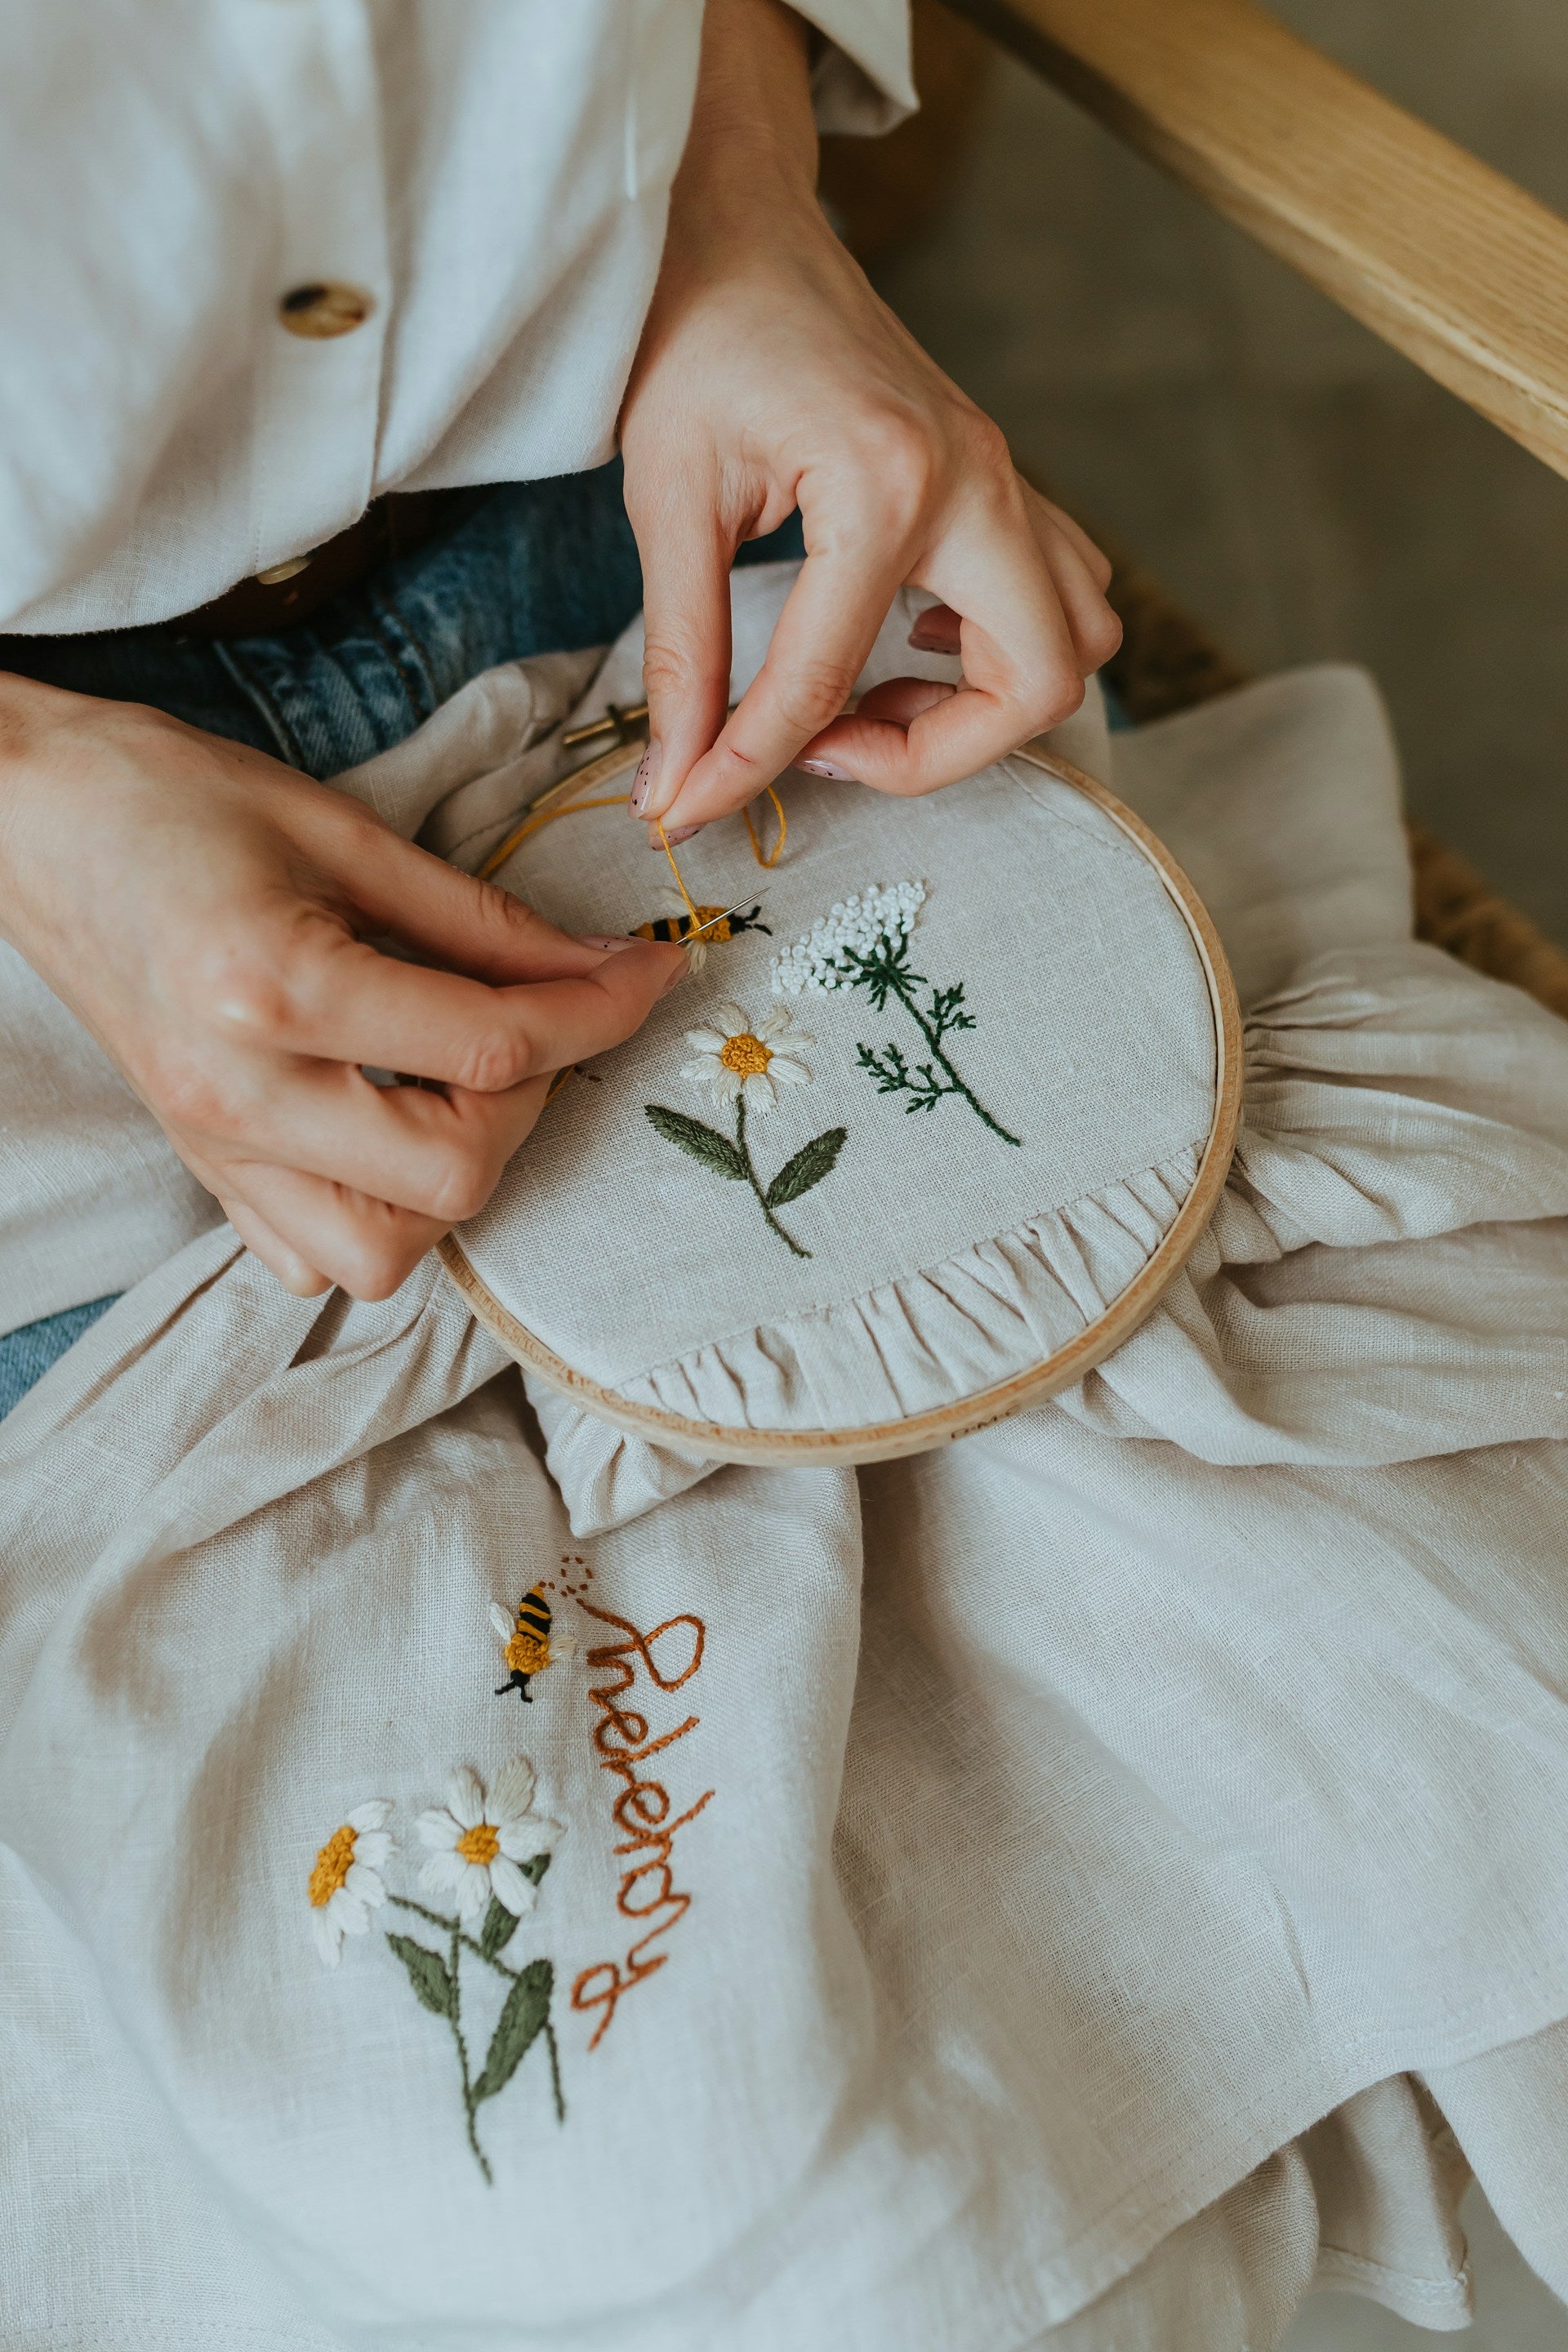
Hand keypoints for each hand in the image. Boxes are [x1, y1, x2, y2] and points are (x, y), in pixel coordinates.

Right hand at [0, 681, 683, 1297]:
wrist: (22, 820)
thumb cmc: (167, 796)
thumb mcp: (339, 828)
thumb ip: (478, 917)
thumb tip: (597, 965)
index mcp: (275, 988)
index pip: (489, 1047)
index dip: (595, 1012)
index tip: (648, 972)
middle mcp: (240, 1092)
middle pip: (452, 1177)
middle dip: (528, 1105)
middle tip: (534, 1025)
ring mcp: (212, 1146)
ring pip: (382, 1254)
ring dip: (454, 1179)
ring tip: (459, 1085)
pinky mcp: (200, 1167)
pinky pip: (311, 1259)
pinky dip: (376, 1214)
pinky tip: (387, 1128)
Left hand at [618, 0, 1119, 842]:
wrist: (744, 227)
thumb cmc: (699, 340)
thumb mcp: (667, 498)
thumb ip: (682, 653)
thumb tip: (675, 781)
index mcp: (887, 483)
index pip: (827, 680)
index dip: (750, 767)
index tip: (688, 808)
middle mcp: (977, 483)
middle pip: (1042, 681)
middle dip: (941, 755)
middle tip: (835, 750)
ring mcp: (1006, 478)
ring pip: (1078, 639)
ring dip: (989, 702)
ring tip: (872, 697)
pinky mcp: (1001, 481)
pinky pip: (1060, 593)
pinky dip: (1001, 647)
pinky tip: (905, 642)